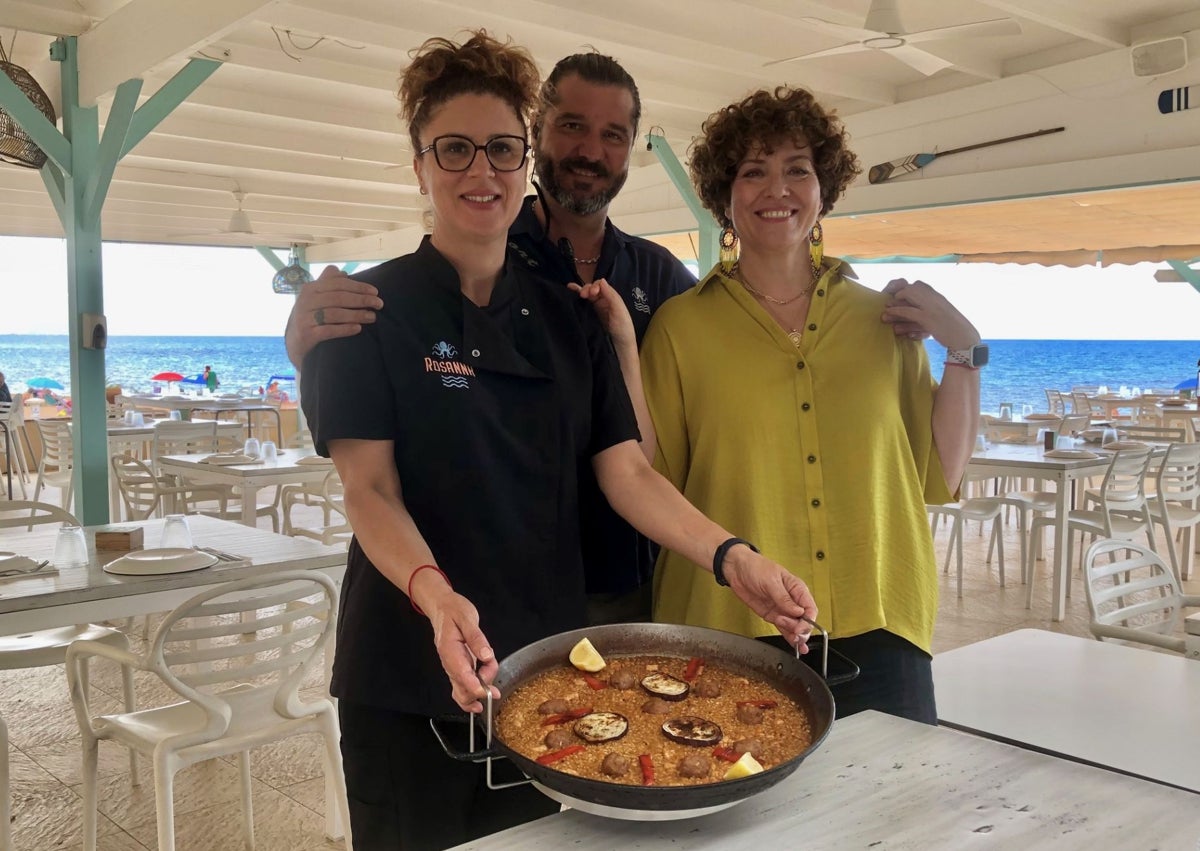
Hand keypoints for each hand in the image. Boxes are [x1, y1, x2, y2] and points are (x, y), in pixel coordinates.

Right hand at [285, 266, 383, 366]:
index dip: (358, 286)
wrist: (294, 342)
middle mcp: (305, 301)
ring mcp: (304, 318)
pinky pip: (328, 330)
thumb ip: (328, 284)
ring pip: (334, 313)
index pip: (338, 283)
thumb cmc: (310, 317)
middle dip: (361, 300)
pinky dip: (344, 329)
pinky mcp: (306, 334)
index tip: (375, 292)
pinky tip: (358, 329)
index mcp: (310, 288)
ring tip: (372, 317)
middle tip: (378, 304)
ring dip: (356, 315)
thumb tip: (344, 273)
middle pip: (338, 297)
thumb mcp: (315, 298)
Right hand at [422, 587, 498, 712]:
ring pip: (463, 692)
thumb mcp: (467, 618)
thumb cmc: (454, 611)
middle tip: (492, 671)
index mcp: (450, 651)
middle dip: (481, 691)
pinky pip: (465, 686)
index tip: (490, 692)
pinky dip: (476, 690)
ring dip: (480, 689)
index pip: (462, 677)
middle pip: (462, 691)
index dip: (476, 688)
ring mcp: (453, 667)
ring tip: (490, 667)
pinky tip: (486, 685)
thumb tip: (486, 656)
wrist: (442, 607)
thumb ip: (476, 638)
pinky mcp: (458, 667)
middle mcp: (450, 664)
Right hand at [568, 278, 635, 349]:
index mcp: (611, 298)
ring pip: (585, 296)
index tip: (592, 293)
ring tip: (570, 288)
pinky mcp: (587, 318)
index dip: (595, 286)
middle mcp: (602, 302)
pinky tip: (568, 291)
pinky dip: (574, 297)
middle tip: (583, 295)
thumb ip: (612, 296)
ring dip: (578, 291)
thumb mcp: (620, 311)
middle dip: (586, 289)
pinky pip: (580, 306)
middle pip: (591, 289)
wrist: (619, 348)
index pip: (600, 286)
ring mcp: (594, 310)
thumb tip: (601, 281)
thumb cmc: (623, 330)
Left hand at [723, 547, 817, 650]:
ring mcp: (782, 609)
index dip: (808, 620)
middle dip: (801, 629)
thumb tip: (798, 611)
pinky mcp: (772, 615)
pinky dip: (789, 637)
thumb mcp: (771, 581)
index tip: (801, 627)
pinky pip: (784, 629)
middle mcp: (792, 600)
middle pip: (804, 620)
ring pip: (795, 627)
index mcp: (796, 589)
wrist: (736, 569)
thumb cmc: (755, 567)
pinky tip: (795, 645)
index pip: (810, 608)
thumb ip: (784, 598)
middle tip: (794, 632)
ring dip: (796, 635)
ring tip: (793, 639)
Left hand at [879, 278, 978, 348]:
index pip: (919, 285)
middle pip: (912, 288)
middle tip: (886, 299)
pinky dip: (897, 310)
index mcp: (938, 297)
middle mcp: (935, 298)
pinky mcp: (928, 318)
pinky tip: (889, 312)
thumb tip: (916, 315)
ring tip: (885, 311)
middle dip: (897, 293)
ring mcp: (932, 306)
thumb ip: (929, 311)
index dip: (905, 288)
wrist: (966, 339)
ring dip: (894, 304)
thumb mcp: (941, 317)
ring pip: (908, 298)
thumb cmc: (953, 331)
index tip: (894, 294)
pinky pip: (909, 311)